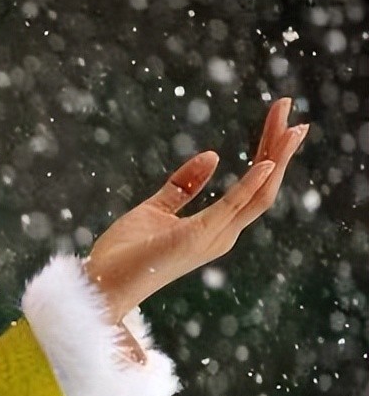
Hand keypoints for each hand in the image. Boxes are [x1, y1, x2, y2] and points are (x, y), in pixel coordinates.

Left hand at [84, 97, 308, 324]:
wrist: (103, 285)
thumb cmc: (125, 255)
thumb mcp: (155, 210)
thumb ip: (183, 186)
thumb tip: (213, 155)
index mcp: (215, 229)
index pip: (253, 186)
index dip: (268, 153)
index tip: (279, 121)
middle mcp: (221, 235)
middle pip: (265, 187)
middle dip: (279, 148)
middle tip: (289, 110)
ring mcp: (212, 238)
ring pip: (259, 195)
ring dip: (276, 158)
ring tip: (292, 127)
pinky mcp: (196, 237)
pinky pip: (231, 207)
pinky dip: (250, 184)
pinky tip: (267, 162)